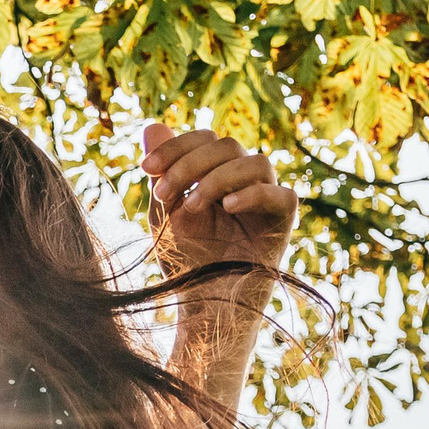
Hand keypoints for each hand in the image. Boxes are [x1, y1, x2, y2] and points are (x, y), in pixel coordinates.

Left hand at [140, 122, 298, 282]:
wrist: (204, 304)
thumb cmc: (186, 260)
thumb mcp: (165, 212)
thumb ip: (163, 172)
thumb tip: (152, 125)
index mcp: (219, 173)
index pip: (206, 140)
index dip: (176, 146)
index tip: (145, 168)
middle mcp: (246, 180)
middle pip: (228, 145)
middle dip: (189, 164)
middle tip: (162, 194)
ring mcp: (268, 199)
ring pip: (256, 162)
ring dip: (217, 178)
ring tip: (192, 207)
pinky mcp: (284, 221)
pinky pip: (280, 195)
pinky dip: (253, 194)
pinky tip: (228, 206)